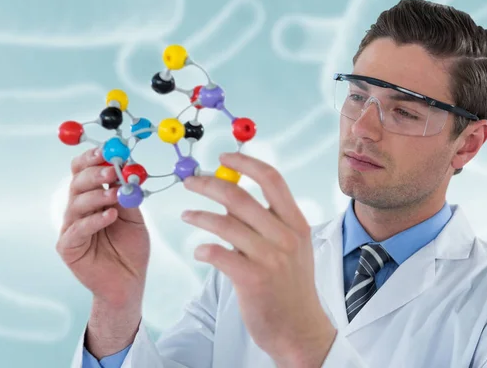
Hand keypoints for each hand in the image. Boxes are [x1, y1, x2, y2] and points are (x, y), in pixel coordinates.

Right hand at [56, 147, 149, 307]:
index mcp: (92, 199)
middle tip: (112, 169)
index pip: (84, 172)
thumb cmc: (130, 249)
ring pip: (76, 204)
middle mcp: (78, 210)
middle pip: (77, 184)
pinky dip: (94, 220)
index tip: (107, 150)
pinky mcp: (68, 247)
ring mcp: (71, 228)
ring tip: (115, 195)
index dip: (92, 159)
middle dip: (94, 173)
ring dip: (97, 196)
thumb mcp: (135, 217)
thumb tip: (128, 170)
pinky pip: (78, 230)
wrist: (130, 282)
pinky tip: (110, 216)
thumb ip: (128, 196)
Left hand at [181, 152, 336, 367]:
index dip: (246, 163)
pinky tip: (199, 250)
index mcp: (296, 223)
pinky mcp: (253, 280)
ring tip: (186, 214)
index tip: (224, 157)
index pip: (272, 179)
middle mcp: (285, 236)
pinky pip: (219, 254)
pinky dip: (204, 248)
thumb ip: (271, 221)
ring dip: (198, 215)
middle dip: (209, 184)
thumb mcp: (293, 247)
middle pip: (240, 196)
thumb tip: (235, 194)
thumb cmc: (291, 286)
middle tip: (191, 182)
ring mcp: (270, 258)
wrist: (300, 329)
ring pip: (224, 224)